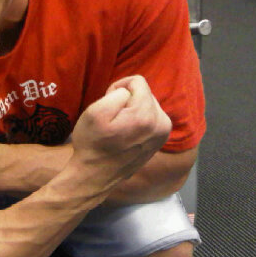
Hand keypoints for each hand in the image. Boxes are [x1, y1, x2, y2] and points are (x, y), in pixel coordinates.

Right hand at [67, 75, 171, 194]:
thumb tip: (129, 92)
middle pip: (145, 93)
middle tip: (112, 119)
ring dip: (132, 110)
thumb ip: (117, 92)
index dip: (117, 89)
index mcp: (146, 115)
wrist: (95, 175)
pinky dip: (137, 120)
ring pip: (147, 104)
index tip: (107, 106)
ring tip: (118, 127)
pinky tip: (125, 134)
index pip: (137, 81)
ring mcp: (163, 133)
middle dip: (127, 100)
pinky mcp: (160, 140)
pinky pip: (150, 117)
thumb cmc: (92, 143)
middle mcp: (162, 123)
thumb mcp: (95, 112)